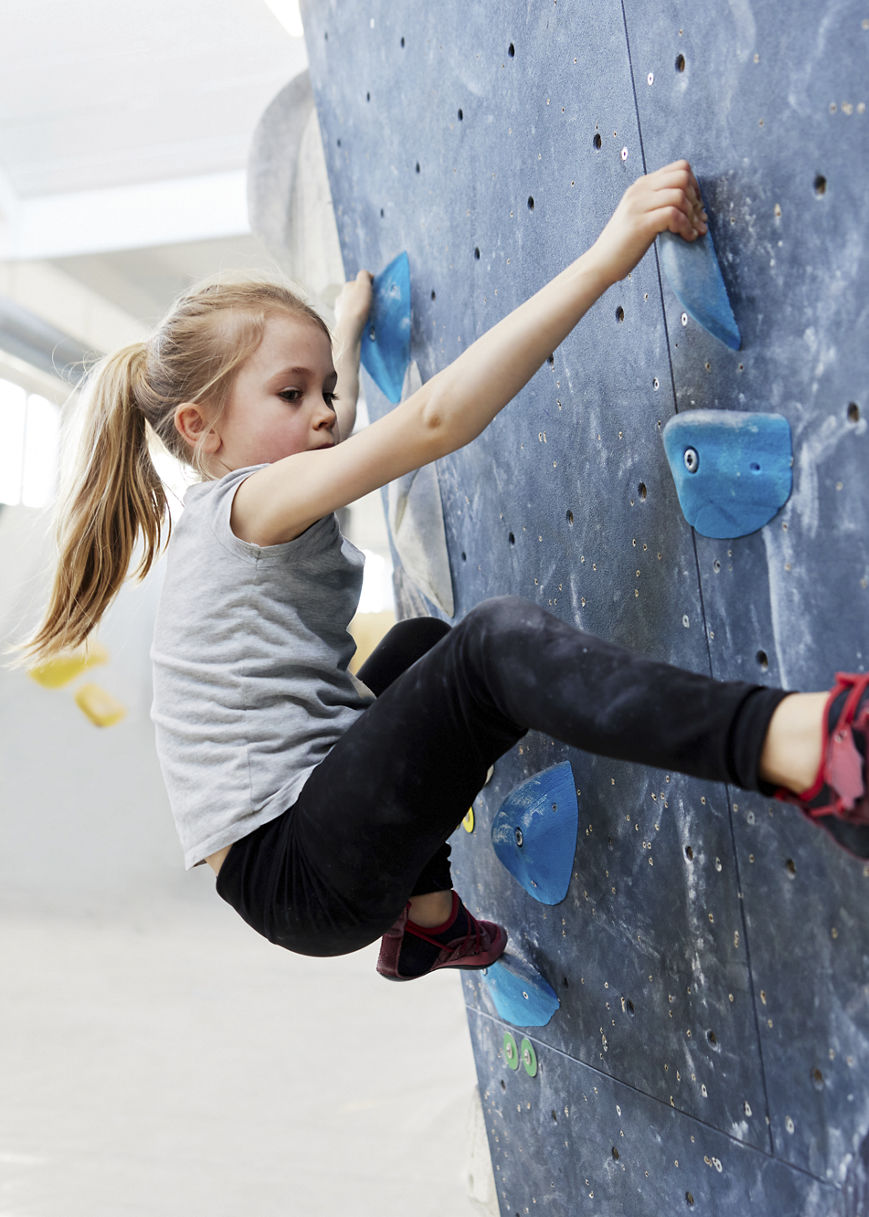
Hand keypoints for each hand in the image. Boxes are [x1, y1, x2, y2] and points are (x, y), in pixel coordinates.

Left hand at [334, 270, 373, 343]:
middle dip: (361, 298)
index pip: (359, 283)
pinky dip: (354, 318)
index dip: (368, 286)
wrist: (350, 327)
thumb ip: (364, 275)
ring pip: (351, 306)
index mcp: (347, 286)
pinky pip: (349, 317)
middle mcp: (340, 296)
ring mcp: (339, 309)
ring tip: (366, 315)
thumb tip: (366, 275)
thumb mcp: (363, 284)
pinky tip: (360, 322)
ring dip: (357, 308)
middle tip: (371, 304)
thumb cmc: (358, 305)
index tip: (374, 293)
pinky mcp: (340, 321)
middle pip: (354, 294)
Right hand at [589, 160, 707, 286]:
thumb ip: (660, 203)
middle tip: (697, 221)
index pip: (679, 167)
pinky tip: (686, 238)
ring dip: (692, 216)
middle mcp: (639, 190)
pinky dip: (686, 227)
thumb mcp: (642, 214)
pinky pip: (673, 214)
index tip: (696, 207)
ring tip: (692, 232)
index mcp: (642, 185)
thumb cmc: (625, 244)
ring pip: (680, 195)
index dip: (694, 185)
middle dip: (696, 199)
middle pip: (682, 177)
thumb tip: (693, 203)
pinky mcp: (640, 224)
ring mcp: (638, 206)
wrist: (601, 263)